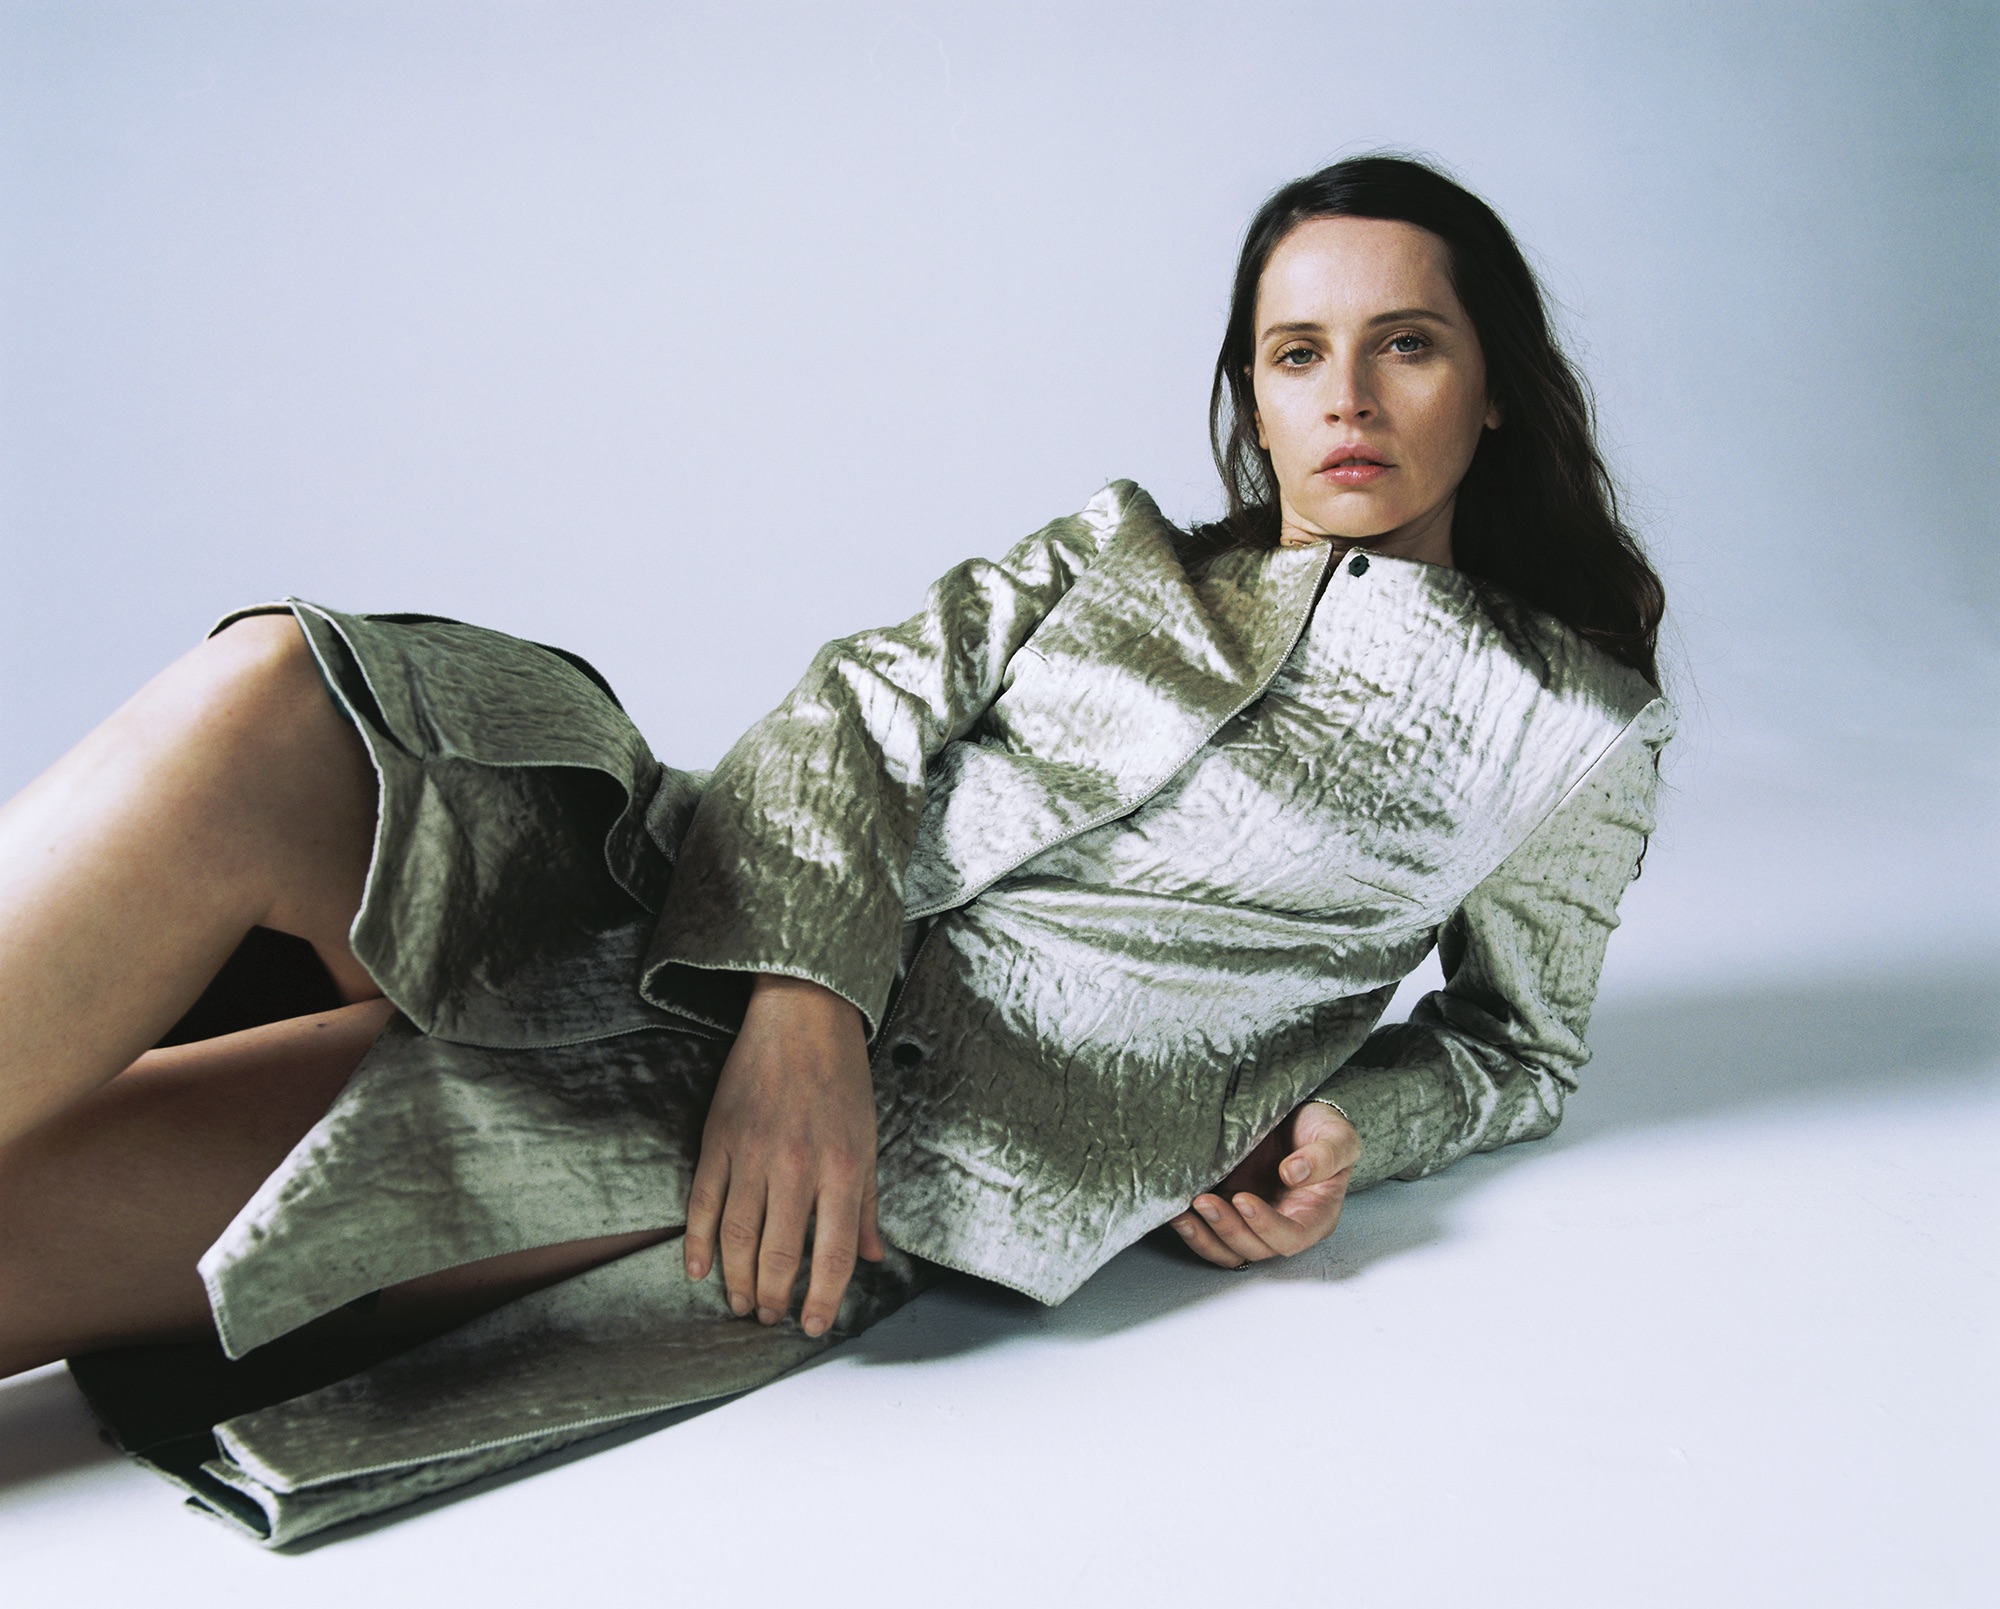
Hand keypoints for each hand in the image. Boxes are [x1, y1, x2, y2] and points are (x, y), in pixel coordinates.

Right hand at [684, 974, 883, 1335]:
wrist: (803, 1013)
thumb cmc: (842, 1076)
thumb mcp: (868, 1140)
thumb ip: (867, 1204)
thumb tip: (873, 1257)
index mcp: (842, 1168)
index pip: (832, 1254)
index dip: (822, 1300)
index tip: (813, 1325)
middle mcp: (796, 1165)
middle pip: (778, 1254)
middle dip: (773, 1297)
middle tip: (769, 1316)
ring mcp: (753, 1152)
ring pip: (738, 1237)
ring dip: (737, 1280)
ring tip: (740, 1303)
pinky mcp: (719, 1137)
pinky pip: (704, 1201)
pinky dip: (698, 1241)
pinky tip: (699, 1270)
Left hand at [1169, 1099, 1359, 1267]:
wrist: (1291, 1114)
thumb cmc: (1319, 1128)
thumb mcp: (1337, 1135)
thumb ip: (1325, 1155)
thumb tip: (1294, 1174)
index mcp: (1315, 1216)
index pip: (1291, 1236)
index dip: (1266, 1226)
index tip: (1244, 1199)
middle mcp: (1283, 1226)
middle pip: (1256, 1248)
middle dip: (1228, 1230)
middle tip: (1204, 1201)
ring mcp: (1252, 1222)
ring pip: (1229, 1251)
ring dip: (1205, 1238)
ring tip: (1184, 1213)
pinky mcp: (1228, 1210)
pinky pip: (1210, 1236)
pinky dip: (1193, 1231)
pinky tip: (1175, 1212)